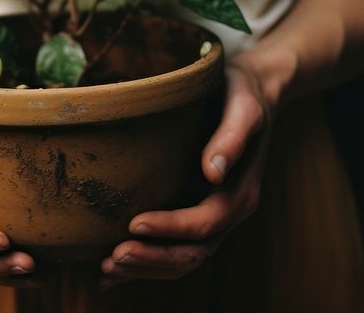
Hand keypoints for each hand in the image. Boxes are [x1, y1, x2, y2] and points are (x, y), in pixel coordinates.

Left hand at [99, 61, 274, 287]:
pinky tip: (113, 274)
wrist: (255, 89)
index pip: (205, 222)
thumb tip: (214, 171)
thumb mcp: (243, 107)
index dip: (170, 228)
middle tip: (113, 256)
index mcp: (241, 191)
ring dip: (147, 267)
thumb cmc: (243, 92)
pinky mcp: (198, 210)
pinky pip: (176, 248)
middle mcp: (229, 210)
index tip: (134, 223)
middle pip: (194, 252)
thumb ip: (231, 137)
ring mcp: (215, 215)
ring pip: (184, 258)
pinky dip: (147, 266)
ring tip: (108, 267)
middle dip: (153, 258)